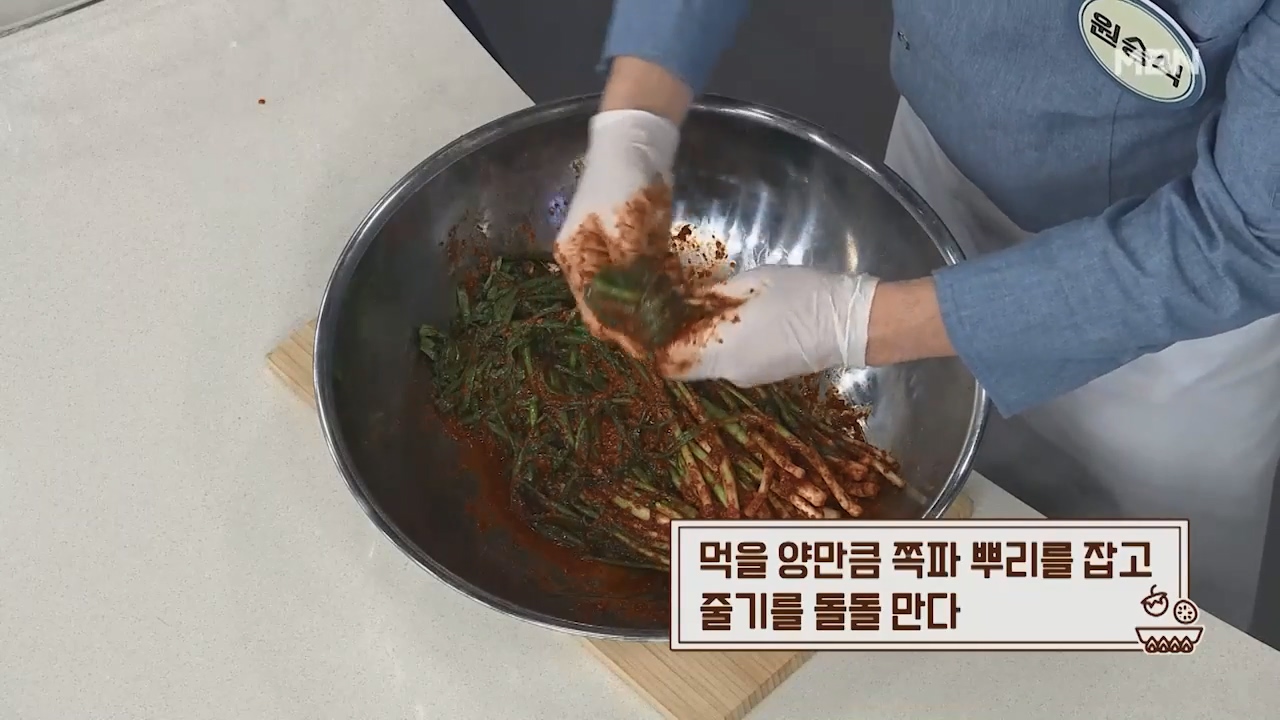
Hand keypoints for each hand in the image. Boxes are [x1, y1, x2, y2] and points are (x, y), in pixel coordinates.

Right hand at [553, 109, 680, 354]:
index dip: (620, 333)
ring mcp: (606, 252)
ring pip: (625, 295)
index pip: (594, 310)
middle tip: (665, 344)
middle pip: (607, 307)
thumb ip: (631, 271)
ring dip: (646, 313)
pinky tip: (674, 303)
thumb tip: (638, 314)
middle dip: (634, 328)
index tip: (647, 351)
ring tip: (673, 330)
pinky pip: (639, 277)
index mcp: (576, 258)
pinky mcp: (628, 244)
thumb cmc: (623, 181)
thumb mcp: (627, 227)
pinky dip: (654, 291)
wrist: (635, 140)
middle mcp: (586, 261)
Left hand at [662, 265, 881, 385]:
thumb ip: (712, 295)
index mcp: (722, 350)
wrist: (852, 324)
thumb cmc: (801, 296)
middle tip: (668, 310)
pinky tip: (725, 322)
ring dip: (700, 342)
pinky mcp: (764, 376)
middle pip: (688, 362)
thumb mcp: (752, 283)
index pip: (670, 360)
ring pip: (709, 363)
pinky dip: (720, 346)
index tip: (645, 323)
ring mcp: (748, 378)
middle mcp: (730, 372)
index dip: (654, 344)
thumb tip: (682, 298)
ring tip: (695, 310)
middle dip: (676, 340)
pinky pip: (729, 362)